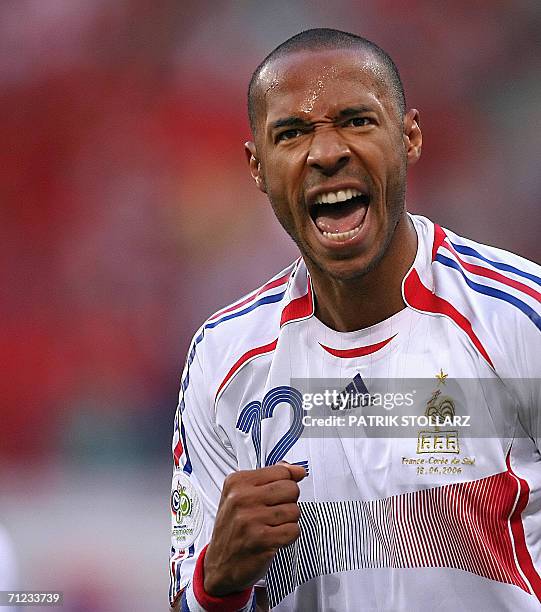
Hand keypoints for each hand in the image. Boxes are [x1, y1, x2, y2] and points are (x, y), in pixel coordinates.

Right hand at [203, 463, 305, 595]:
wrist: (219, 566)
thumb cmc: (233, 529)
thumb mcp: (243, 496)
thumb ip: (271, 478)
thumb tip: (298, 470)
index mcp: (237, 482)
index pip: (282, 471)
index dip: (286, 484)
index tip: (277, 494)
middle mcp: (241, 498)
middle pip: (291, 489)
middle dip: (289, 502)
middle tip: (273, 513)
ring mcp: (250, 518)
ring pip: (294, 511)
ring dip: (288, 521)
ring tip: (271, 527)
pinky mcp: (261, 539)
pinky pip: (293, 530)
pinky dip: (288, 536)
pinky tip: (274, 538)